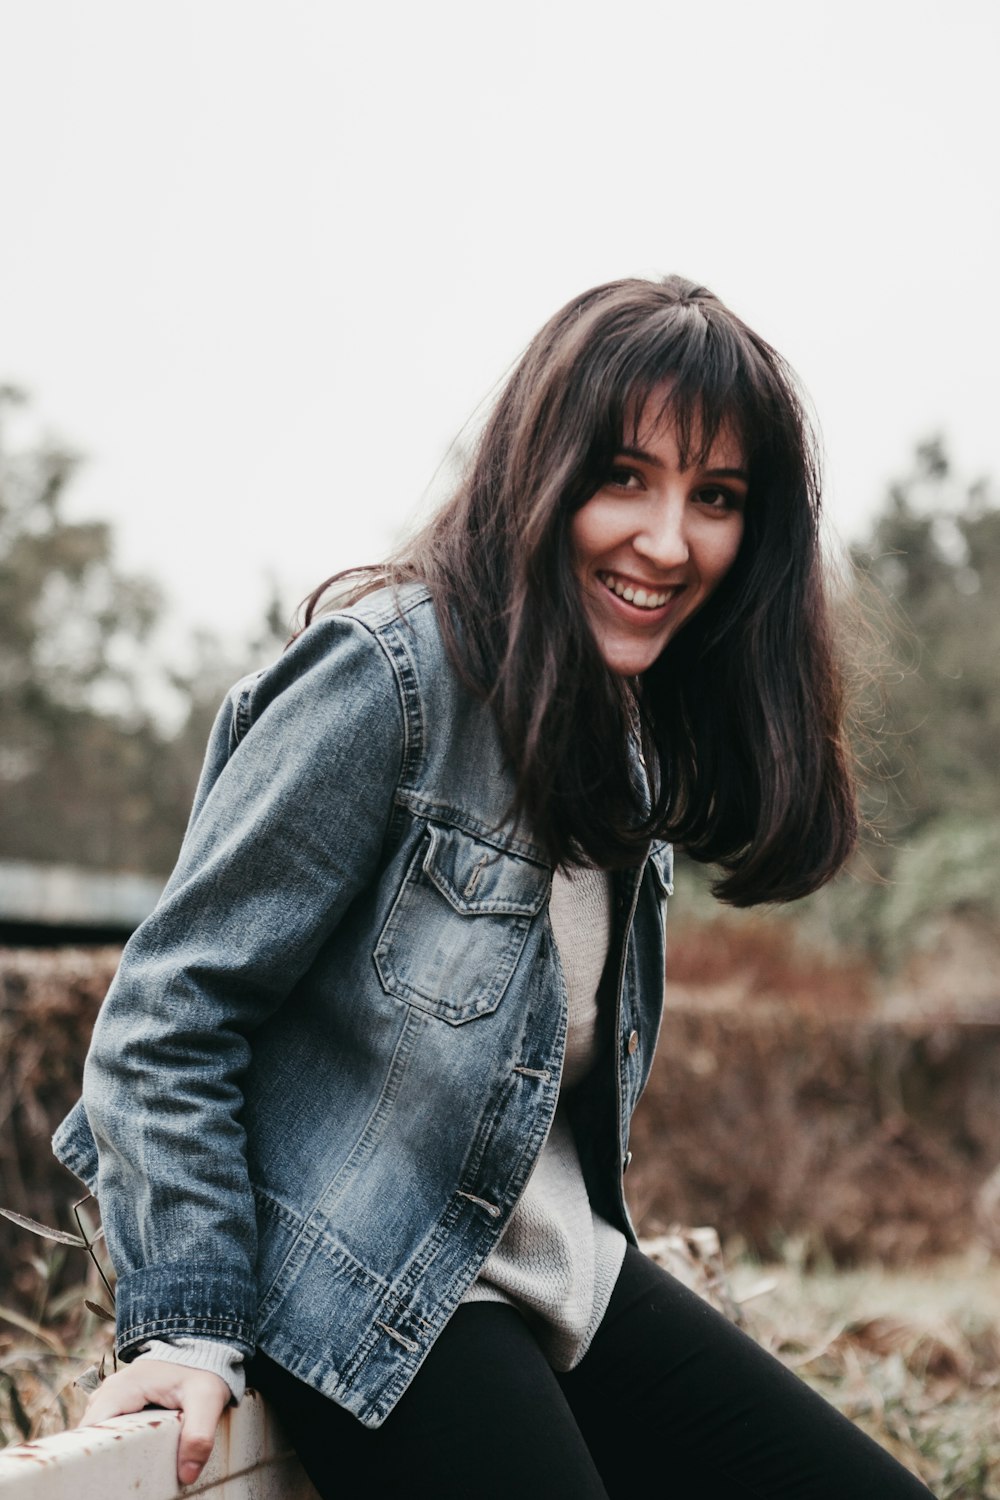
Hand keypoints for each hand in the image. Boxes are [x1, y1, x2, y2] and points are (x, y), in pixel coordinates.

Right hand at [81, 1358, 230, 1486]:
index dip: (94, 1454)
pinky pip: (108, 1428)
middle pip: (90, 1434)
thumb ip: (199, 1435)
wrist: (204, 1349)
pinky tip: (130, 1461)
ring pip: (98, 1432)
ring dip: (108, 1451)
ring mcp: (114, 1397)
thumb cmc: (203, 1370)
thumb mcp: (207, 1400)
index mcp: (122, 1389)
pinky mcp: (122, 1404)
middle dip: (101, 1457)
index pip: (90, 1429)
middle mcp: (111, 1391)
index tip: (105, 1477)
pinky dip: (116, 1444)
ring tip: (123, 1474)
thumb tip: (187, 1475)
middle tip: (116, 1481)